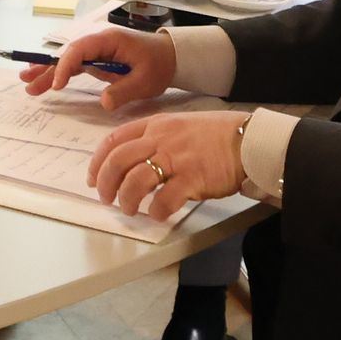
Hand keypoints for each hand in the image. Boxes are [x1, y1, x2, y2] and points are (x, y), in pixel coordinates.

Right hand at [28, 22, 177, 112]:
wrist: (173, 57)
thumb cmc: (160, 64)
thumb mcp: (145, 80)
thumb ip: (123, 91)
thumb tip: (103, 103)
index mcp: (109, 40)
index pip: (80, 50)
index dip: (65, 66)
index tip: (57, 86)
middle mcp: (99, 42)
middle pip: (68, 53)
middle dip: (47, 68)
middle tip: (27, 82)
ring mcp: (98, 50)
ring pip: (68, 59)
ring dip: (48, 71)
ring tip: (28, 83)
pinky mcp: (99, 59)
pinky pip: (76, 65)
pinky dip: (61, 73)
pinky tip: (47, 82)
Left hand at [89, 109, 249, 222]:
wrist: (247, 140)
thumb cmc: (216, 135)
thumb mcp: (180, 125)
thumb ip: (157, 139)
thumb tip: (136, 162)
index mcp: (156, 125)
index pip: (114, 140)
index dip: (98, 161)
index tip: (93, 178)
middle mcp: (161, 139)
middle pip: (118, 161)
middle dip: (106, 183)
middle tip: (106, 199)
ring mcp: (176, 158)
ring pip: (136, 181)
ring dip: (127, 199)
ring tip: (130, 209)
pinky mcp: (191, 178)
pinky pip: (164, 199)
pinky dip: (156, 211)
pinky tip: (157, 215)